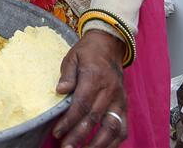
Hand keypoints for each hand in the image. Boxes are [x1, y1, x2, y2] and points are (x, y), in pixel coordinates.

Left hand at [53, 30, 127, 147]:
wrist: (110, 45)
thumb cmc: (87, 52)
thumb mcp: (72, 57)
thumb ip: (67, 75)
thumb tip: (60, 90)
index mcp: (94, 78)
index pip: (81, 104)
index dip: (69, 121)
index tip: (57, 132)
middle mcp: (109, 91)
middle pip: (94, 118)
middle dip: (80, 136)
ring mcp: (119, 99)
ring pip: (113, 127)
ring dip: (99, 144)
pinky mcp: (124, 105)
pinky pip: (123, 126)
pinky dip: (115, 141)